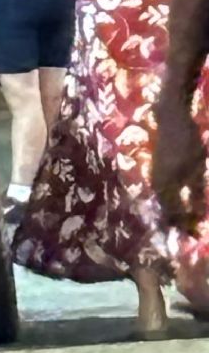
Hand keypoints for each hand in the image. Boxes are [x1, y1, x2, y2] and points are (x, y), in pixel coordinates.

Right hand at [155, 89, 206, 228]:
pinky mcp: (158, 171)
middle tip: (193, 228)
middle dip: (180, 220)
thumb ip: (195, 193)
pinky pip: (164, 192)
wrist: (172, 119)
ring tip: (188, 217)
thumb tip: (197, 215)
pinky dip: (173, 200)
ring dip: (176, 211)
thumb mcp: (196, 168)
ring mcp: (155, 178)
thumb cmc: (187, 142)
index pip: (174, 214)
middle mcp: (156, 186)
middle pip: (167, 210)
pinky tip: (182, 200)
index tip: (196, 233)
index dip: (186, 224)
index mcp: (165, 187)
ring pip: (165, 202)